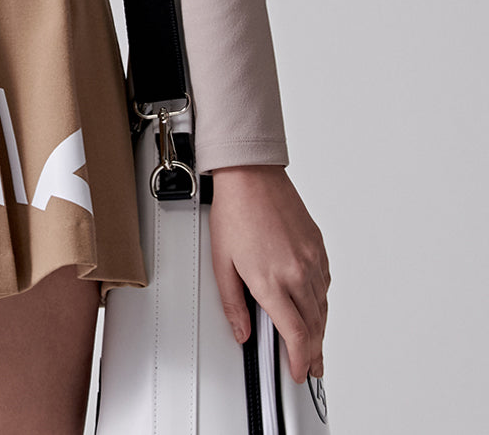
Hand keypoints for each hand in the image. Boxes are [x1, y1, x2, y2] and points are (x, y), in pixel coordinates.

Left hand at [208, 165, 328, 383]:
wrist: (251, 175)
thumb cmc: (235, 212)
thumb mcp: (222, 263)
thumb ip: (233, 304)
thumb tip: (243, 332)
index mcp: (271, 281)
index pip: (296, 335)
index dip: (300, 360)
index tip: (299, 371)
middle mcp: (297, 273)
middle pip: (315, 326)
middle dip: (314, 352)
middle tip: (312, 366)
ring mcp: (310, 258)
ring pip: (322, 306)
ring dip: (321, 329)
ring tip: (316, 344)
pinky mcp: (317, 245)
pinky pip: (325, 282)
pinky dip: (322, 300)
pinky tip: (315, 305)